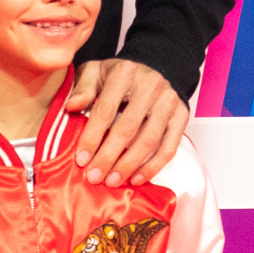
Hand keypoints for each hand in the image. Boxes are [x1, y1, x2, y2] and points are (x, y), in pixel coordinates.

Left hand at [64, 56, 190, 184]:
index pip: (105, 111)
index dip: (92, 138)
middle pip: (127, 128)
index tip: (81, 160)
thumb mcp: (95, 72)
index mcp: (124, 72)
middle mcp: (151, 85)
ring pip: (149, 140)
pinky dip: (152, 166)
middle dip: (108, 157)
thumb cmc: (117, 76)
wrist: (150, 71)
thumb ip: (83, 88)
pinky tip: (136, 178)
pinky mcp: (182, 115)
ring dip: (129, 166)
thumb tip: (71, 106)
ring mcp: (169, 101)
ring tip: (112, 181)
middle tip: (94, 177)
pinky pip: (169, 147)